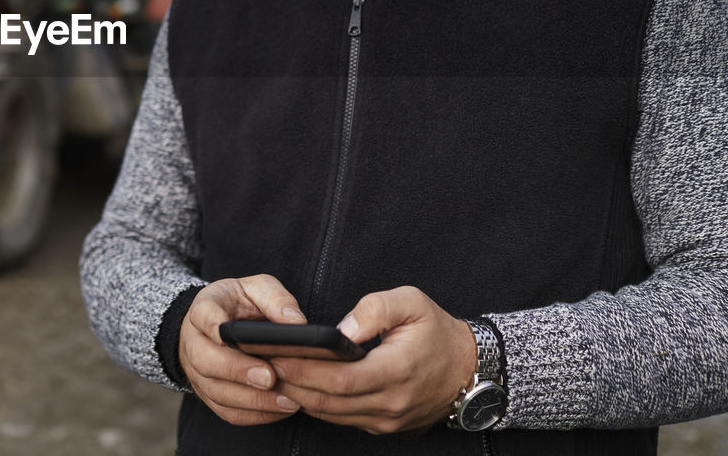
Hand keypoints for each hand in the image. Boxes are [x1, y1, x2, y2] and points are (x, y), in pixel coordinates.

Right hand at [179, 274, 307, 425]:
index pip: (202, 314)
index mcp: (204, 308)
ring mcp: (198, 372)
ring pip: (217, 391)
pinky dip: (255, 414)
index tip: (224, 332)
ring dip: (252, 399)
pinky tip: (282, 409)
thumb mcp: (256, 288)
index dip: (211, 324)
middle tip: (269, 377)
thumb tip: (297, 323)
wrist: (218, 325)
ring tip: (287, 400)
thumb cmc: (240, 305)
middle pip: (205, 360)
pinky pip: (228, 412)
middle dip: (237, 370)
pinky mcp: (210, 395)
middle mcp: (195, 343)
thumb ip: (275, 299)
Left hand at [270, 286, 476, 434]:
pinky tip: (296, 386)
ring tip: (269, 374)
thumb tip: (340, 330)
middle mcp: (390, 403)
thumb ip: (375, 309)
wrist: (469, 369)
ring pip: (331, 414)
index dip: (303, 370)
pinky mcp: (383, 425)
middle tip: (259, 365)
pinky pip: (342, 418)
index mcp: (396, 372)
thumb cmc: (437, 331)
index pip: (338, 379)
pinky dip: (316, 404)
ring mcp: (386, 420)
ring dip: (298, 396)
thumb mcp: (412, 302)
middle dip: (290, 383)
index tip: (273, 356)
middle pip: (328, 401)